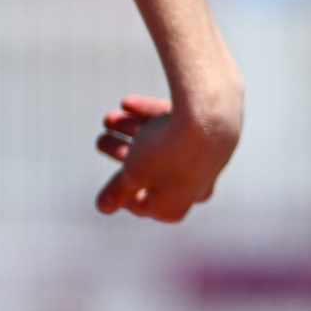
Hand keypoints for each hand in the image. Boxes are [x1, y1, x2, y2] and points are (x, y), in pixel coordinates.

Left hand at [93, 91, 239, 220]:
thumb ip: (118, 190)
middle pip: (150, 172)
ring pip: (162, 146)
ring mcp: (205, 161)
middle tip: (100, 139)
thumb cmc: (166, 153)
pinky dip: (149, 116)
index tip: (107, 182)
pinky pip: (176, 127)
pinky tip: (127, 103)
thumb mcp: (133, 173)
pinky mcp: (210, 134)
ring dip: (131, 131)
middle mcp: (193, 188)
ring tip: (108, 118)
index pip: (141, 204)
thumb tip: (104, 207)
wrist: (209, 117)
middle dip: (122, 153)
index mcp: (174, 206)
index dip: (119, 193)